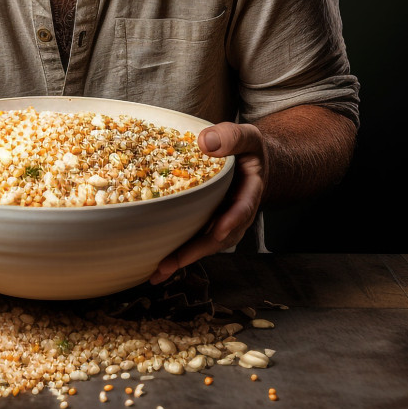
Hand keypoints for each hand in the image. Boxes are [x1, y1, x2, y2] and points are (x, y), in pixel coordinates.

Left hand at [149, 122, 266, 284]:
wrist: (249, 160)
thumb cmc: (245, 147)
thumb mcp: (245, 136)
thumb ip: (230, 137)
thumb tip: (205, 142)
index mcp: (250, 191)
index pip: (242, 208)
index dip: (231, 221)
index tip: (219, 231)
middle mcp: (237, 212)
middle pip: (220, 236)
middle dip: (197, 251)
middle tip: (171, 262)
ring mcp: (222, 220)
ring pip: (206, 243)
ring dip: (184, 258)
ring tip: (157, 272)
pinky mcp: (208, 221)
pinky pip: (195, 237)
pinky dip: (179, 250)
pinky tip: (158, 263)